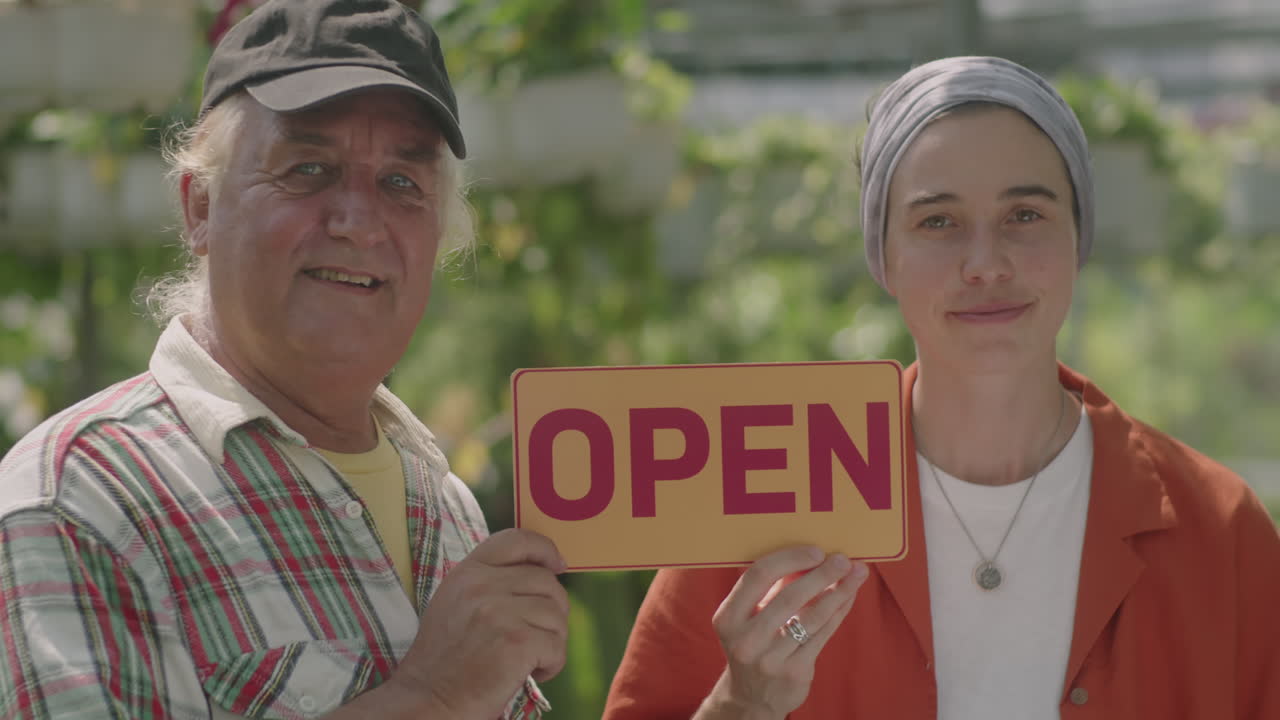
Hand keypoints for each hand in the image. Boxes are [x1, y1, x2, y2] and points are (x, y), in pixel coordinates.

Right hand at [388, 528, 568, 718]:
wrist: (428, 700)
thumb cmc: (446, 660)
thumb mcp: (457, 603)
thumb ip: (491, 582)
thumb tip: (544, 571)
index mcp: (468, 572)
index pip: (517, 540)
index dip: (545, 549)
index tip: (558, 564)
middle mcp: (482, 586)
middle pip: (547, 582)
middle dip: (553, 612)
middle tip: (537, 637)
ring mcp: (498, 612)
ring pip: (557, 616)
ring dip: (552, 641)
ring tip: (529, 659)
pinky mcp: (516, 641)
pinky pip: (557, 646)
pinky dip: (552, 664)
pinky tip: (533, 673)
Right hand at [698, 546, 868, 719]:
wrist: (752, 696)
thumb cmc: (754, 642)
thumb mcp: (749, 617)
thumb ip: (773, 588)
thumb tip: (811, 556)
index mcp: (728, 617)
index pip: (758, 576)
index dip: (789, 559)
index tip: (815, 551)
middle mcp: (745, 640)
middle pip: (789, 597)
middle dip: (821, 574)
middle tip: (843, 559)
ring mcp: (770, 659)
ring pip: (812, 617)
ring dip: (839, 591)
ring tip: (857, 573)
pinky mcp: (794, 673)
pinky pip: (823, 634)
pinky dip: (839, 611)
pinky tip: (848, 596)